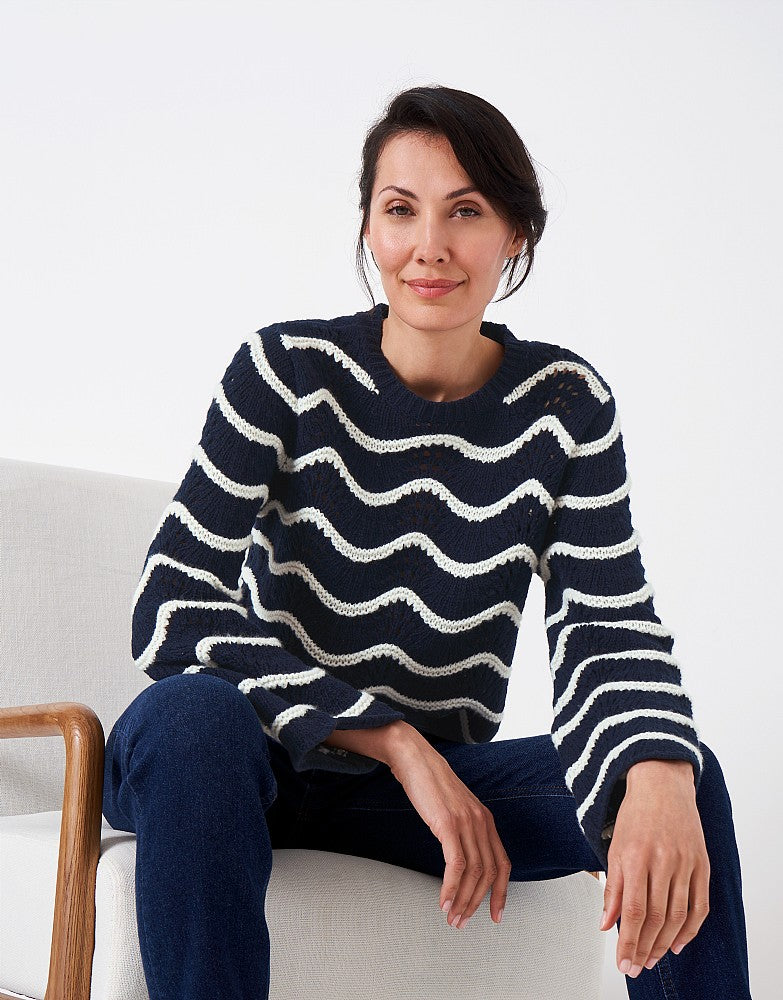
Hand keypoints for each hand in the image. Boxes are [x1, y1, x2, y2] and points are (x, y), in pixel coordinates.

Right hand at [386, 735, 510, 928]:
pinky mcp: (448, 823)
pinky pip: (456, 864)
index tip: (495, 915)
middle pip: (489, 874)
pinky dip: (451, 887)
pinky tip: (444, 901)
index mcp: (486, 820)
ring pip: (474, 873)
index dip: (501, 893)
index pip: (503, 864)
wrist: (414, 759)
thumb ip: (464, 830)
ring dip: (463, 900)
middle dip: (477, 903)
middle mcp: (481, 821)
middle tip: (463, 922)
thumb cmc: (430, 784)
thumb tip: (463, 858)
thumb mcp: (455, 809)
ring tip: (452, 917)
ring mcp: (466, 822)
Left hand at [600, 759, 709, 977]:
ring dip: (665, 943)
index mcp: (635, 856)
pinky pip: (700, 905)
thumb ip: (612, 887)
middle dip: (644, 948)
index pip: (632, 911)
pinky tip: (678, 943)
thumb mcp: (615, 847)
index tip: (623, 963)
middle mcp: (662, 861)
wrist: (663, 786)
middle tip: (636, 968)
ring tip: (652, 959)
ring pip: (678, 915)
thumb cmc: (635, 815)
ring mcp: (685, 862)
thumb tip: (605, 924)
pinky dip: (691, 929)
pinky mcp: (702, 863)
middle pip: (656, 917)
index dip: (628, 942)